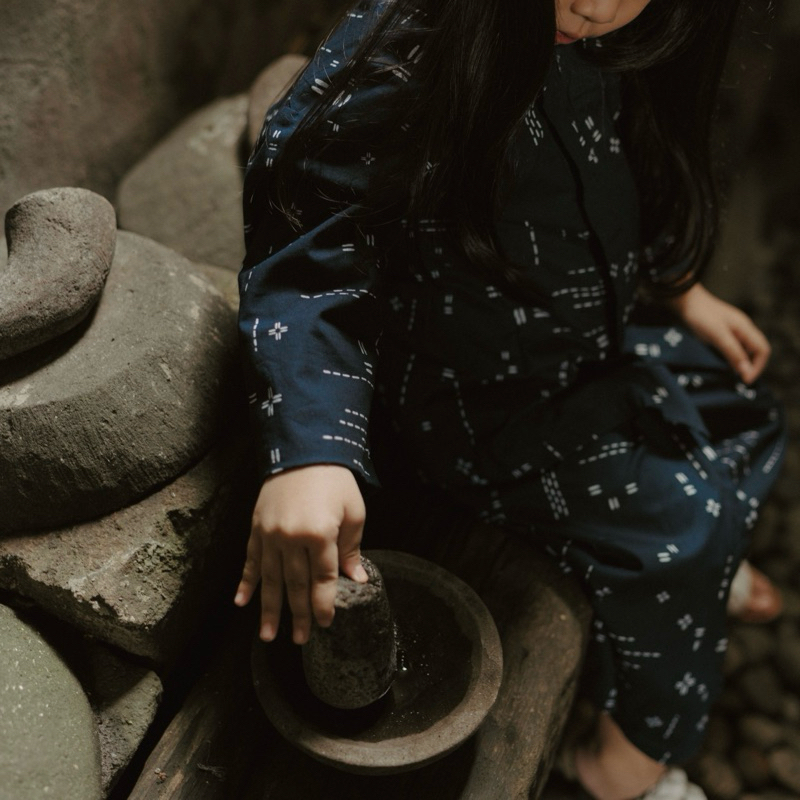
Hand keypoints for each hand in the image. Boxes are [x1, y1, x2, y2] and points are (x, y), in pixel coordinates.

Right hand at [234, 464, 367, 644]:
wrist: (304, 450)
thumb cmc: (335, 481)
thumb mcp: (353, 512)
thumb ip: (351, 548)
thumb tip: (355, 579)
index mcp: (319, 533)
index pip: (322, 578)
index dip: (324, 603)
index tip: (326, 623)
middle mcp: (291, 537)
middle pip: (295, 584)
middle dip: (299, 614)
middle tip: (301, 640)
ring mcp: (269, 533)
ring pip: (270, 579)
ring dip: (269, 609)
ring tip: (269, 636)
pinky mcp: (256, 527)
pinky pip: (251, 560)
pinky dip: (247, 582)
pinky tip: (241, 603)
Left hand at [666, 283, 769, 383]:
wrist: (685, 301)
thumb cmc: (701, 315)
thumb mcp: (718, 336)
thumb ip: (733, 352)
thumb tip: (746, 372)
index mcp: (745, 328)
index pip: (763, 350)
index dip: (758, 366)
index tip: (745, 380)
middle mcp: (742, 329)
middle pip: (755, 351)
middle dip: (750, 366)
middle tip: (738, 380)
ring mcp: (732, 330)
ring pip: (743, 350)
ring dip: (740, 363)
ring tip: (730, 376)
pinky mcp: (721, 332)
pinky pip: (732, 348)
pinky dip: (730, 358)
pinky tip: (721, 365)